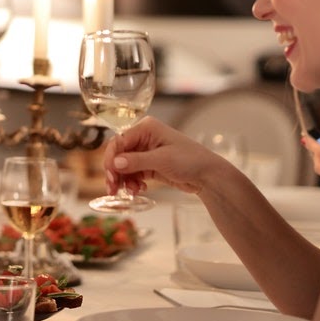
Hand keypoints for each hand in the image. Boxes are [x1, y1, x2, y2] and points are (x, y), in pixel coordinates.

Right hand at [101, 116, 232, 195]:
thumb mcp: (161, 160)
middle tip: (113, 189)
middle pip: (119, 154)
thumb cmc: (190, 160)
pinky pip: (133, 173)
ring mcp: (146, 152)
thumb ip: (136, 161)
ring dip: (124, 180)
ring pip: (124, 166)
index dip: (111, 159)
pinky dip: (133, 182)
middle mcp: (143, 138)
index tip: (110, 176)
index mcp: (145, 128)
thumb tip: (114, 163)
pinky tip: (139, 190)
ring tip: (131, 192)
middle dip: (115, 172)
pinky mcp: (150, 165)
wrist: (209, 176)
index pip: (119, 141)